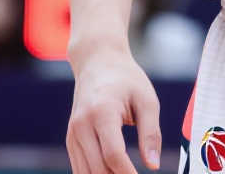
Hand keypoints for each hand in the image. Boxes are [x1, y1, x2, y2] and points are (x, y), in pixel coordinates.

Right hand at [67, 43, 163, 173]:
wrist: (97, 61)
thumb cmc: (126, 79)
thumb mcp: (147, 100)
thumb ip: (151, 133)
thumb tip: (153, 166)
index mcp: (102, 112)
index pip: (113, 154)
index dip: (128, 173)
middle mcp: (81, 125)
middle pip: (97, 168)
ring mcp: (73, 133)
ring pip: (85, 172)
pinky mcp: (71, 139)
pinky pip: (79, 167)